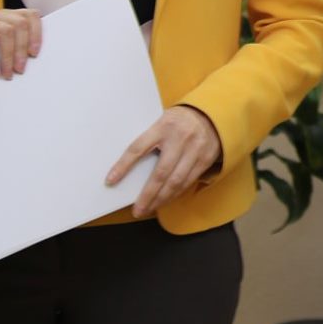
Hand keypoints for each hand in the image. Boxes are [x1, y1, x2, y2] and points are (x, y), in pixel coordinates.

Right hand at [0, 8, 41, 79]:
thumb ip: (16, 45)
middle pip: (18, 24)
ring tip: (8, 74)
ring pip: (4, 31)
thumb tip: (35, 59)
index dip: (37, 33)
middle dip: (23, 48)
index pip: (29, 15)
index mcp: (5, 16)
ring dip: (9, 55)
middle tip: (21, 70)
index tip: (35, 54)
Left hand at [107, 105, 221, 218]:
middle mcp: (180, 138)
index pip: (138, 148)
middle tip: (137, 210)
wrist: (211, 113)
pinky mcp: (205, 159)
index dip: (123, 166)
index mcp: (163, 126)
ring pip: (176, 181)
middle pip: (160, 173)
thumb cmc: (179, 120)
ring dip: (161, 199)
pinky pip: (188, 181)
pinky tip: (166, 200)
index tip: (110, 181)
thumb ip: (150, 139)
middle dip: (147, 195)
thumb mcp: (163, 121)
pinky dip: (176, 194)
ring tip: (149, 209)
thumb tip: (129, 166)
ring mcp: (195, 149)